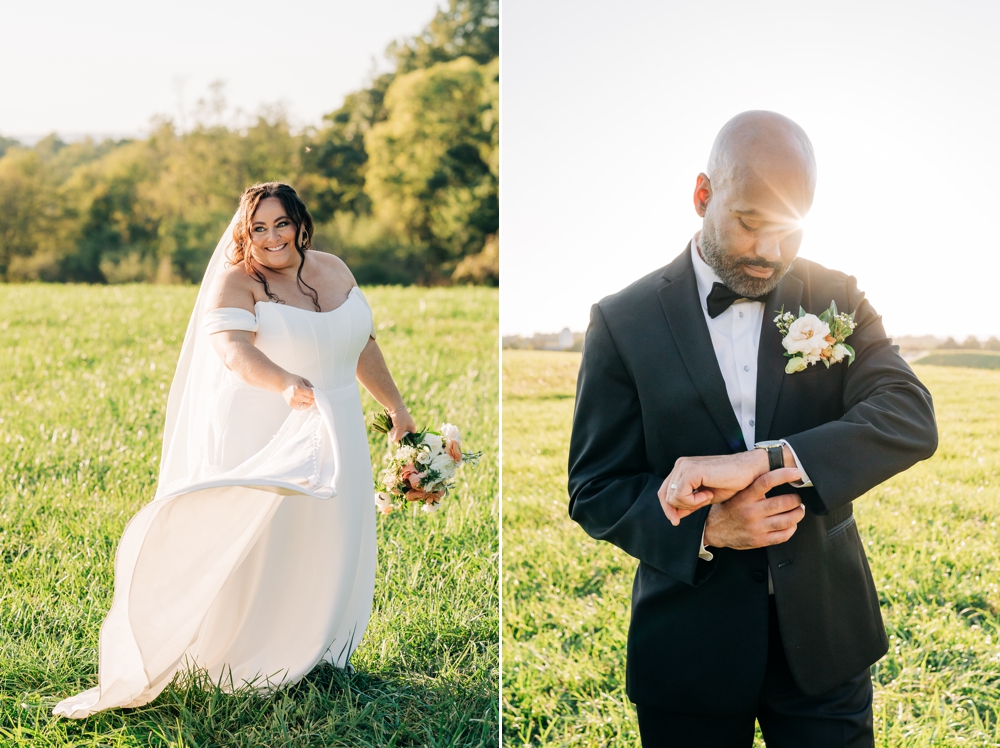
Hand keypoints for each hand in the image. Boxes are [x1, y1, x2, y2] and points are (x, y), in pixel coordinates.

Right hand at [281, 374, 314, 410]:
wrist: (282, 383)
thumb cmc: (292, 380)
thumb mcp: (304, 380)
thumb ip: (311, 387)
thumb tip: (317, 393)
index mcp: (299, 389)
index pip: (312, 394)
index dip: (316, 394)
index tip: (318, 393)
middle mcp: (296, 396)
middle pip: (311, 400)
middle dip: (313, 397)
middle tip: (311, 394)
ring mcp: (293, 402)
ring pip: (308, 405)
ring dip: (309, 401)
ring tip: (305, 395)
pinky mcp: (292, 405)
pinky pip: (302, 407)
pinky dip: (304, 404)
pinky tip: (302, 399)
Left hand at [388, 406, 416, 442]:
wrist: (394, 407)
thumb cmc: (400, 418)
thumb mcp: (400, 428)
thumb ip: (398, 436)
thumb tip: (395, 441)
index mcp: (412, 428)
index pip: (411, 437)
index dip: (406, 441)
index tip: (401, 442)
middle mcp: (408, 427)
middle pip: (403, 436)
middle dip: (398, 437)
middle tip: (394, 437)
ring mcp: (402, 425)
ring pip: (398, 433)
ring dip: (394, 434)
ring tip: (391, 433)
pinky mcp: (397, 423)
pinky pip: (395, 430)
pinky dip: (392, 431)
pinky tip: (390, 430)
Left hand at [658, 450, 798, 525]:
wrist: (750, 471)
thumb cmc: (732, 482)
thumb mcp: (706, 497)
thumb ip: (689, 503)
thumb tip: (675, 515)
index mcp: (683, 469)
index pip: (664, 491)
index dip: (668, 509)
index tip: (676, 521)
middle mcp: (681, 465)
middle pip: (665, 495)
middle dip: (679, 509)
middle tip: (698, 506)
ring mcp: (684, 466)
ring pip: (672, 497)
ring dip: (690, 504)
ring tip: (707, 497)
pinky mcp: (691, 471)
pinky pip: (681, 495)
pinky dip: (694, 501)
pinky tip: (708, 495)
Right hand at [703, 467, 805, 549]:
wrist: (712, 529)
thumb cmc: (726, 509)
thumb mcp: (735, 493)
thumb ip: (753, 487)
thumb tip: (774, 475)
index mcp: (745, 497)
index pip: (767, 481)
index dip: (784, 475)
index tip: (795, 473)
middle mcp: (751, 512)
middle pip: (784, 502)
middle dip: (796, 499)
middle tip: (796, 498)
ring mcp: (757, 528)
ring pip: (788, 520)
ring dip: (798, 513)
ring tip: (798, 510)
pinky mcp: (760, 540)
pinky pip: (784, 535)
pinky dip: (792, 528)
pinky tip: (790, 524)